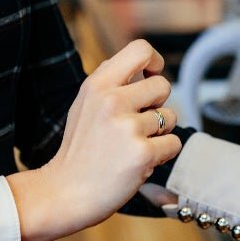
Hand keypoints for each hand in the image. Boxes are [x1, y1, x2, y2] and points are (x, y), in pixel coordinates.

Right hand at [7, 40, 181, 240]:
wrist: (66, 192)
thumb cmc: (79, 148)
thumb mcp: (84, 103)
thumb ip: (111, 81)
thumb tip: (143, 63)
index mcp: (98, 84)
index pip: (141, 49)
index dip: (155, 62)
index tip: (151, 76)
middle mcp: (112, 101)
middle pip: (163, 85)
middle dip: (158, 104)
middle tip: (139, 122)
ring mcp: (128, 128)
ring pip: (171, 116)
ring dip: (160, 132)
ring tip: (134, 145)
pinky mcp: (142, 154)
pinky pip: (174, 143)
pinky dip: (163, 153)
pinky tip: (141, 161)